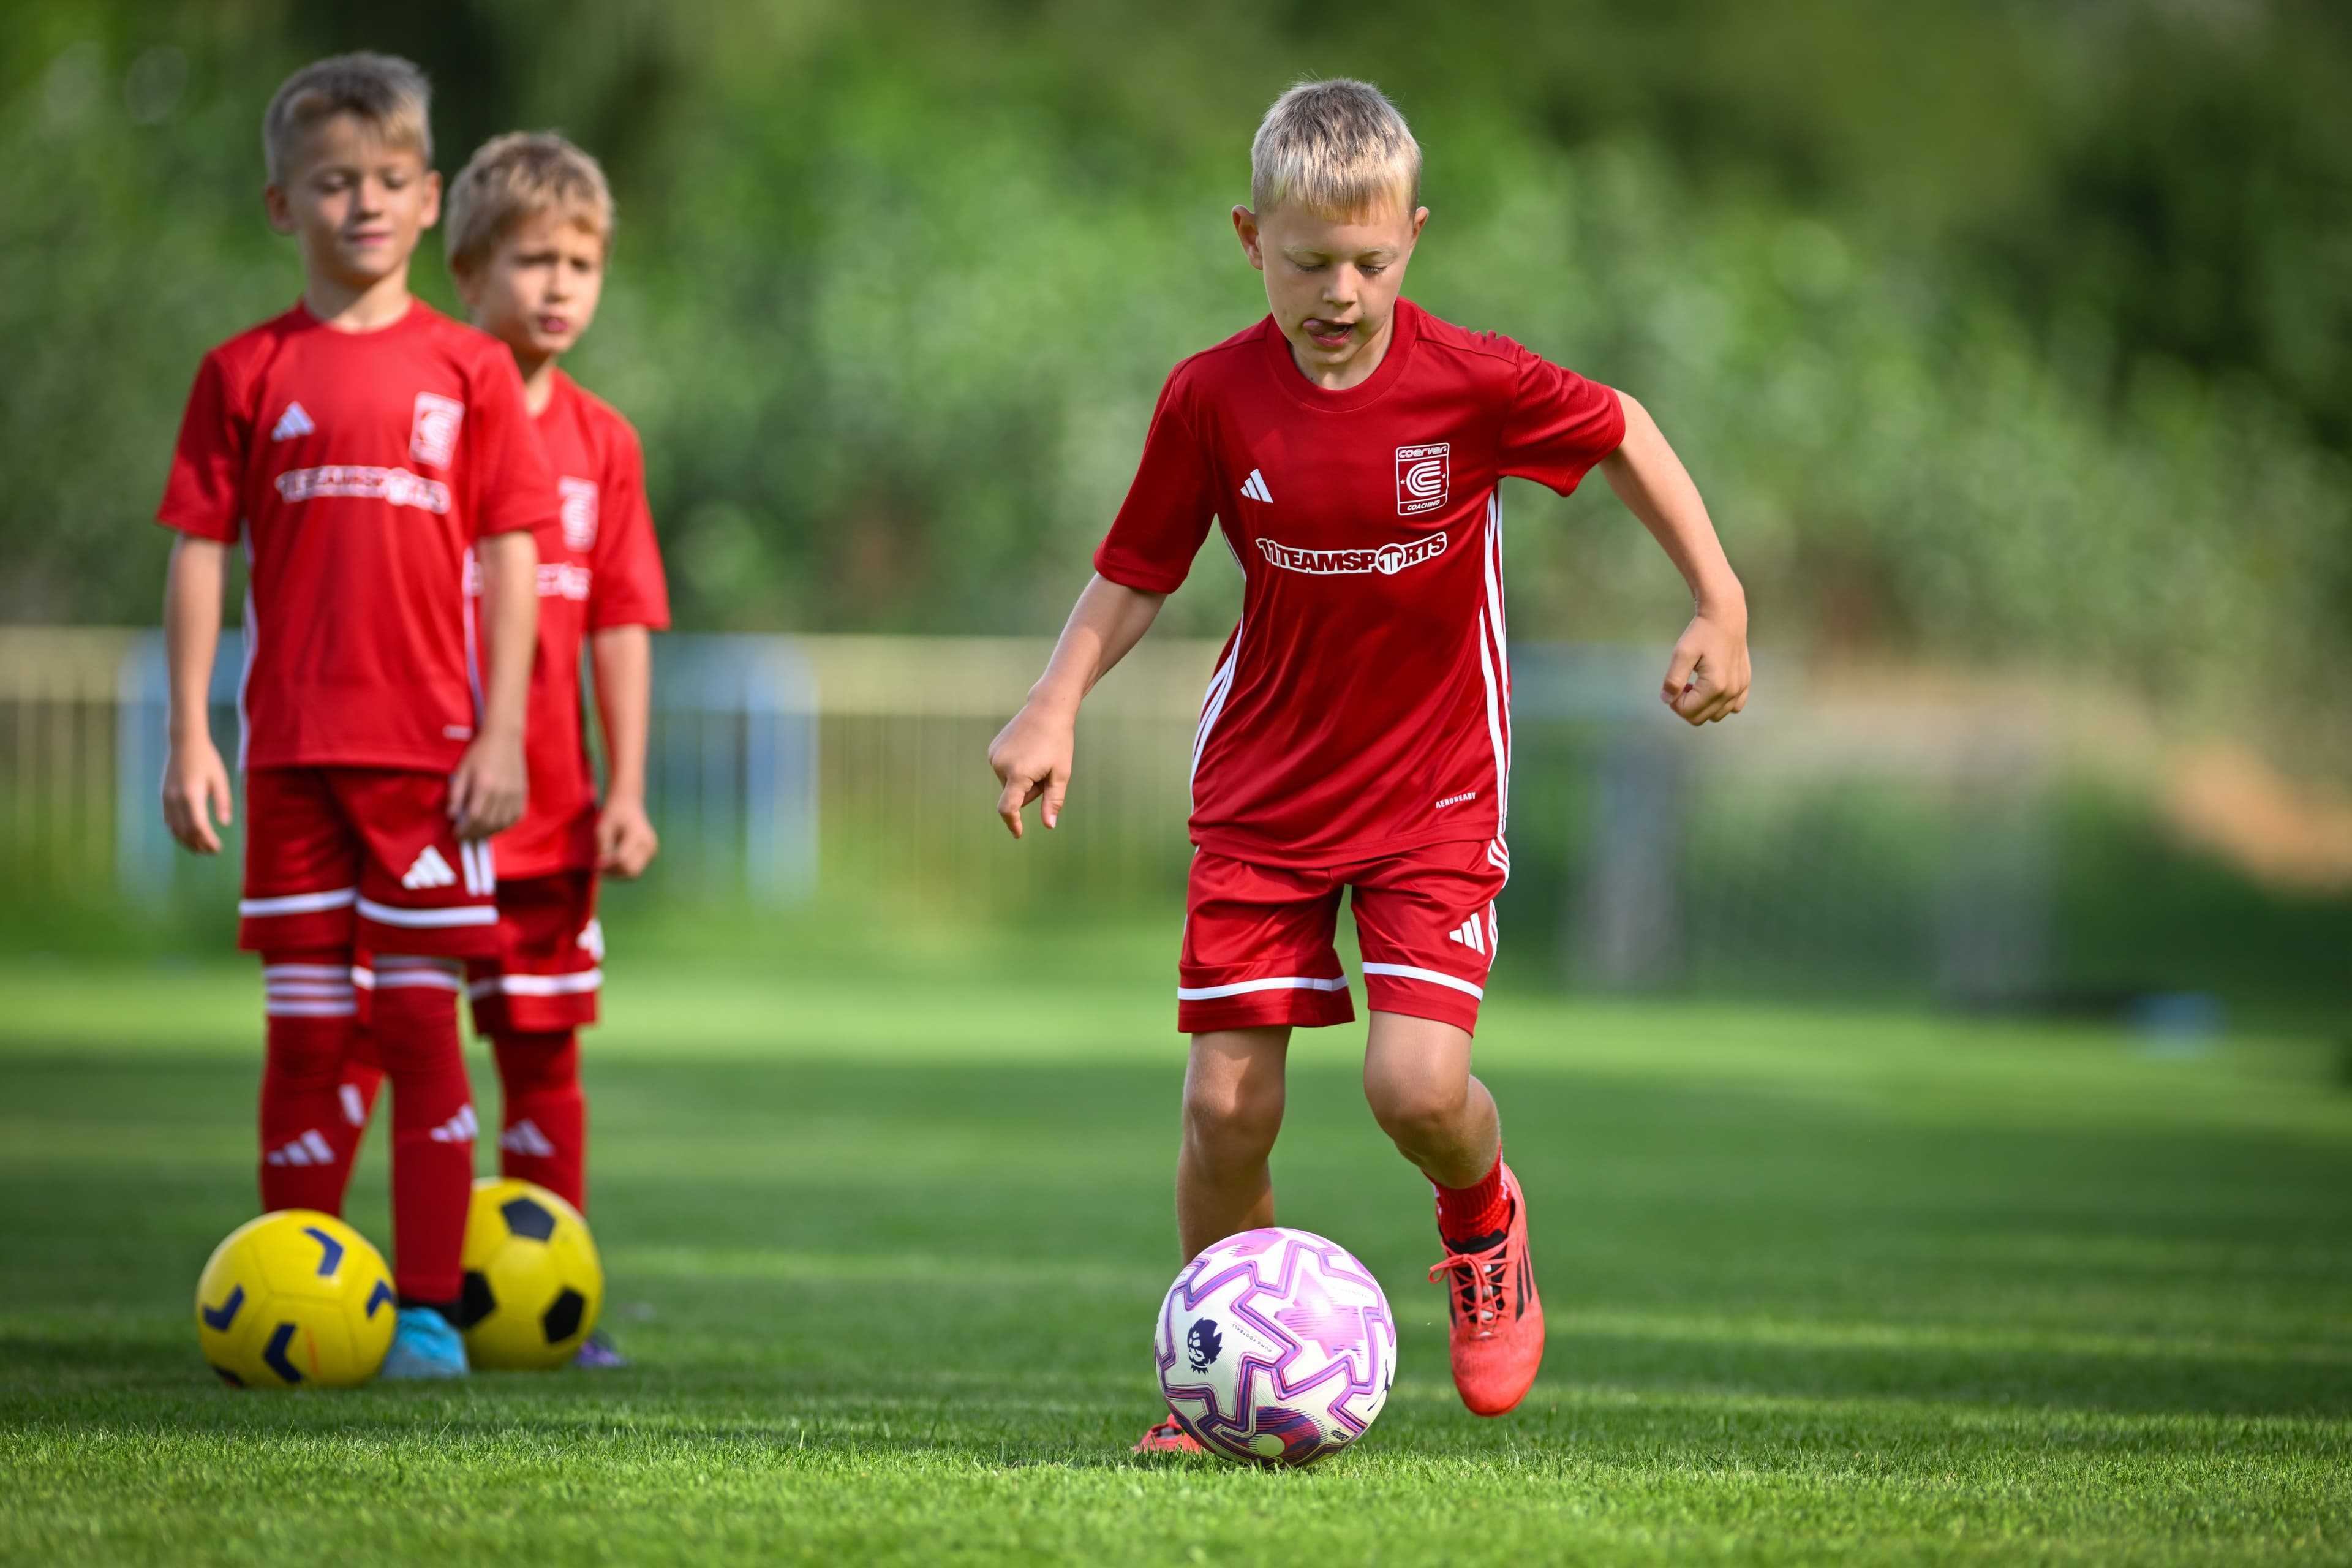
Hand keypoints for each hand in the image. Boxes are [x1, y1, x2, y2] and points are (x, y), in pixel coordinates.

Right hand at [161, 734, 233, 853]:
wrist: (184, 744)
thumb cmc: (206, 760)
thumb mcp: (220, 779)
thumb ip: (223, 801)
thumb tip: (225, 823)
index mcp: (191, 795)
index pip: (198, 826)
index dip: (207, 840)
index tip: (218, 848)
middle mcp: (175, 799)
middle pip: (185, 831)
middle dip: (198, 844)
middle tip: (212, 852)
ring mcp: (166, 799)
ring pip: (174, 828)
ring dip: (187, 841)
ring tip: (201, 848)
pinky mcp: (163, 797)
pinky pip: (168, 821)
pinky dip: (177, 832)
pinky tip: (188, 836)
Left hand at [448, 730, 526, 839]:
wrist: (504, 738)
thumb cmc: (480, 753)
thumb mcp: (462, 770)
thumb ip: (456, 794)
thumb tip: (452, 815)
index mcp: (485, 785)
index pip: (474, 817)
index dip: (465, 830)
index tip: (457, 834)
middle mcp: (502, 792)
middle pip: (488, 823)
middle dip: (475, 834)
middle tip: (466, 836)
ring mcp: (515, 794)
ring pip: (502, 823)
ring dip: (489, 832)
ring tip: (478, 832)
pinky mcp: (522, 794)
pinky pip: (514, 817)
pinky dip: (504, 825)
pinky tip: (495, 824)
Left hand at [595, 795, 659, 878]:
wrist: (628, 803)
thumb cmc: (613, 814)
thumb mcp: (602, 829)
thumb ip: (602, 849)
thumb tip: (600, 868)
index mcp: (637, 836)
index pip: (622, 860)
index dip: (607, 867)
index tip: (594, 865)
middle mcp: (648, 845)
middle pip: (630, 871)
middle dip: (613, 873)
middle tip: (598, 869)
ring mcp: (652, 850)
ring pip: (634, 873)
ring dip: (618, 873)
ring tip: (605, 866)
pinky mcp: (651, 853)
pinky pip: (637, 868)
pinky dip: (624, 869)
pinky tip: (613, 862)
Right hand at [988, 701, 1075, 838]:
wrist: (1047, 709)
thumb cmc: (1058, 742)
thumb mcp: (1061, 773)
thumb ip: (1053, 801)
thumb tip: (1049, 826)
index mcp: (1017, 773)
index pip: (1008, 808)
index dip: (1013, 823)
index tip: (1018, 833)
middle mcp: (1000, 765)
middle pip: (1015, 795)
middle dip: (1030, 792)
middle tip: (1047, 772)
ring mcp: (994, 756)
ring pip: (1009, 783)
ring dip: (1023, 780)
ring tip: (1038, 758)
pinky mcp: (993, 749)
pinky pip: (1005, 770)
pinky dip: (1016, 769)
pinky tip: (1028, 751)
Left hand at [1661, 607, 1750, 725]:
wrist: (1726, 616)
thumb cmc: (1702, 633)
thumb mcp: (1681, 654)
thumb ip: (1673, 680)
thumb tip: (1667, 700)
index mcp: (1714, 687)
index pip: (1688, 712)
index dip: (1675, 703)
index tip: (1673, 686)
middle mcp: (1730, 692)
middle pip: (1701, 718)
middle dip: (1686, 706)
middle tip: (1683, 685)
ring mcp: (1741, 689)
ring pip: (1716, 715)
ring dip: (1702, 706)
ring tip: (1696, 685)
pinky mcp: (1745, 683)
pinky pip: (1734, 707)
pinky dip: (1720, 703)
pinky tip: (1713, 688)